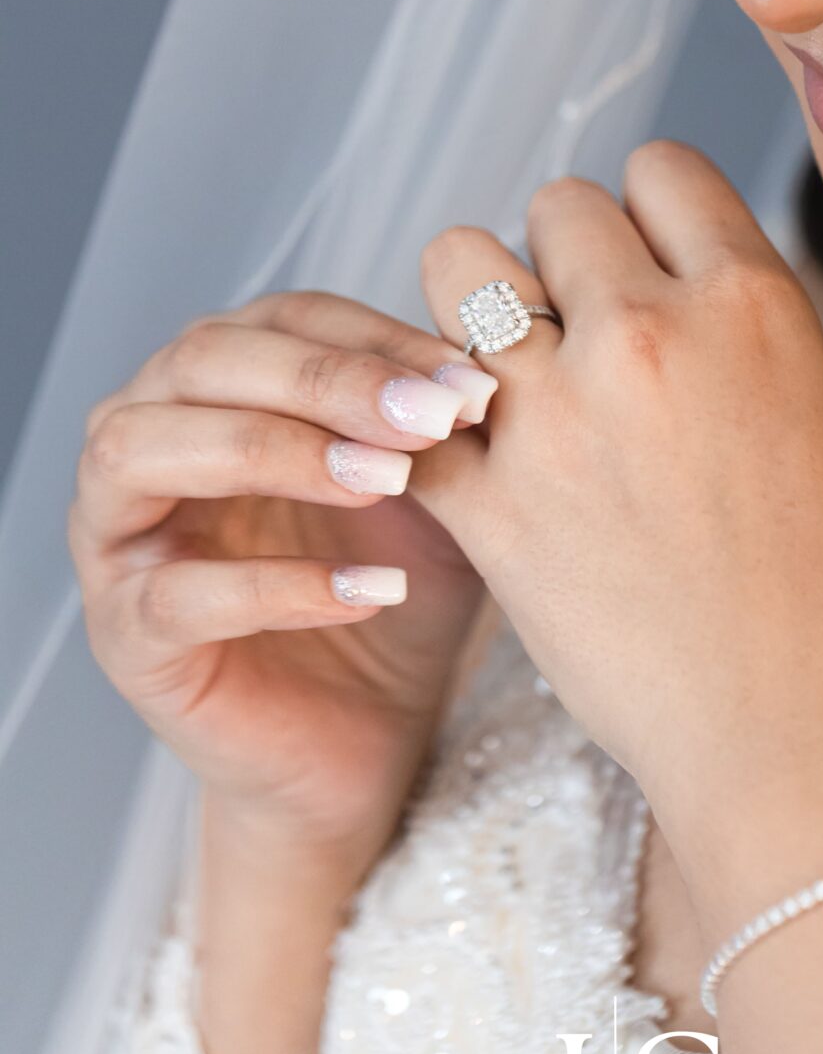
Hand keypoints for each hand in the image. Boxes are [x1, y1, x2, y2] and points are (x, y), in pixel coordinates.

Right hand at [70, 289, 500, 869]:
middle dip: (324, 381)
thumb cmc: (390, 583)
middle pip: (201, 361)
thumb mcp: (431, 488)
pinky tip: (372, 591)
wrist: (366, 735)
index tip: (468, 379)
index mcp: (218, 382)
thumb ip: (434, 422)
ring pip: (143, 451)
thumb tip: (475, 366)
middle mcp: (145, 436)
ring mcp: (117, 537)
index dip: (374, 338)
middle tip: (429, 420)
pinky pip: (176, 595)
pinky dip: (276, 586)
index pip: (281, 318)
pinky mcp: (125, 637)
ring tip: (387, 482)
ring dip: (272, 451)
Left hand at [406, 140, 822, 820]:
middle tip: (578, 333)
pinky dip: (426, 430)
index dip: (651, 214)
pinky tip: (463, 465)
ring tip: (508, 377)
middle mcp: (651, 336)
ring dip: (477, 310)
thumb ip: (752, 352)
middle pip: (554, 206)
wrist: (802, 747)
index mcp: (755, 306)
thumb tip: (699, 316)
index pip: (661, 170)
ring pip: (458, 266)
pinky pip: (409, 412)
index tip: (648, 266)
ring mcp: (558, 420)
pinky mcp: (490, 509)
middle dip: (562, 260)